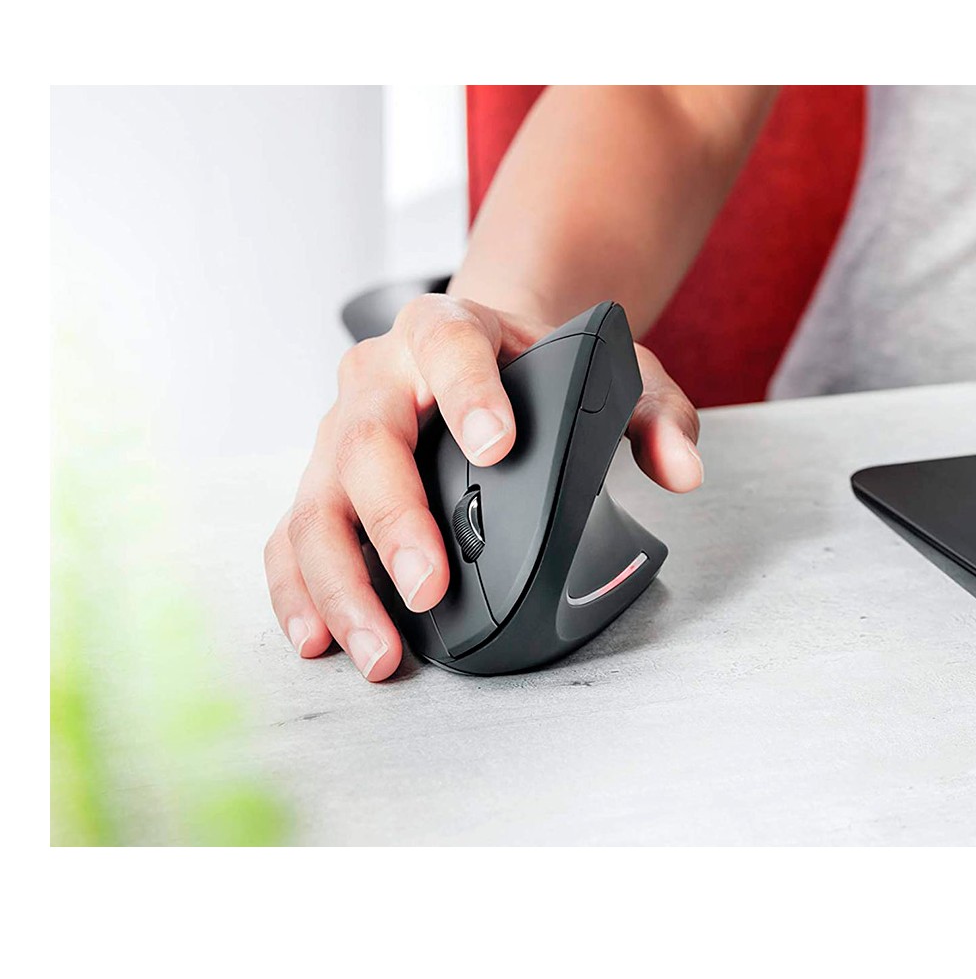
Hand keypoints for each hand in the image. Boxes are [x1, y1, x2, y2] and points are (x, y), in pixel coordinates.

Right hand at [264, 295, 704, 680]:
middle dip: (394, 521)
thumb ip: (652, 410)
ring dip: (340, 582)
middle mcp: (378, 378)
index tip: (498, 445)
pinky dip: (299, 591)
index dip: (470, 392)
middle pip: (367, 444)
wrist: (471, 354)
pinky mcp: (320, 485)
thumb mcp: (608, 368)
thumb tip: (681, 469)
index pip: (450, 346)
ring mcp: (338, 435)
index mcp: (444, 331)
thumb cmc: (531, 365)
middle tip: (428, 587)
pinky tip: (319, 639)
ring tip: (378, 647)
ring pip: (317, 504)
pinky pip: (292, 539)